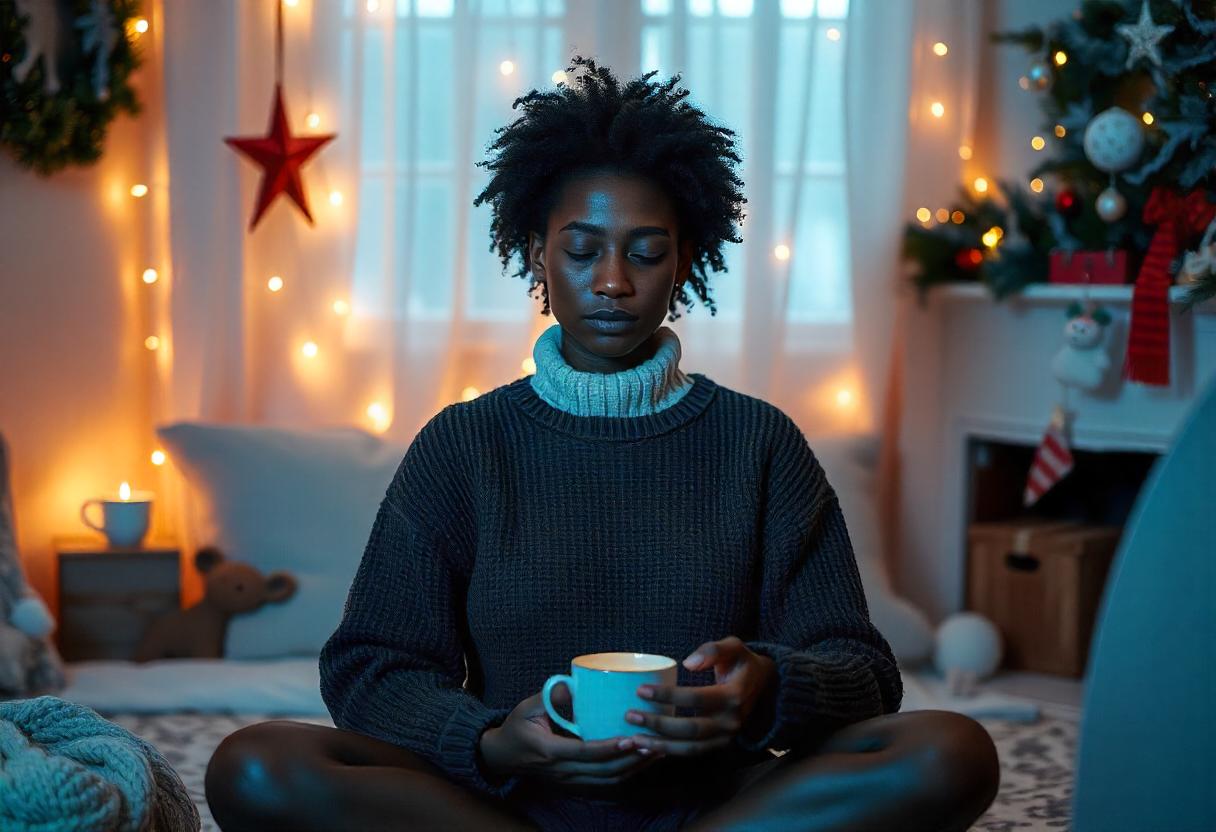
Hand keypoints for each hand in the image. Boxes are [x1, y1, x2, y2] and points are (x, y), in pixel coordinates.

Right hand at [479, 683, 664, 786]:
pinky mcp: (575, 782)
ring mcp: (569, 780)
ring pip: (607, 780)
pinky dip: (625, 773)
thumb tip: (576, 684)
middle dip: (631, 758)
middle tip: (654, 742)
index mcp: (550, 751)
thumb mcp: (528, 707)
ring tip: (655, 751)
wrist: (502, 756)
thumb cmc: (517, 727)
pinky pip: (604, 782)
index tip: (632, 738)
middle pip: (603, 770)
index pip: (585, 752)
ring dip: (633, 767)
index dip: (610, 748)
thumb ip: (552, 696)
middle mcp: (562, 771)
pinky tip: (641, 761)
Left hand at [625, 635, 777, 757]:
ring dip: (660, 746)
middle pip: (690, 728)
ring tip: (633, 739)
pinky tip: (648, 748)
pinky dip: (670, 753)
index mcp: (734, 696)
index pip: (696, 699)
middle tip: (630, 715)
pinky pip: (693, 753)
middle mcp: (732, 721)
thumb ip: (713, 650)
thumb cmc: (742, 662)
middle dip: (658, 724)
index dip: (668, 696)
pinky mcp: (720, 744)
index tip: (640, 690)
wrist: (764, 684)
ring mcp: (727, 737)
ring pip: (690, 748)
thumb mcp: (733, 646)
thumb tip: (688, 663)